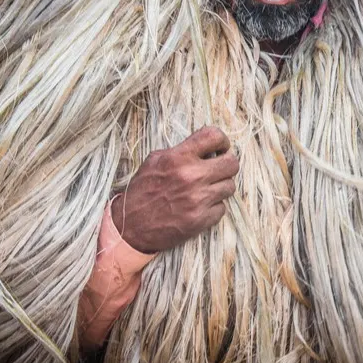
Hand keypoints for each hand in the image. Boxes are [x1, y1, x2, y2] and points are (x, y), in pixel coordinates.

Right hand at [111, 126, 238, 253]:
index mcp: (179, 157)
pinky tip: (201, 206)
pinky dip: (214, 207)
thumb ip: (180, 151)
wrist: (131, 226)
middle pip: (232, 163)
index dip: (222, 141)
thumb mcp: (155, 161)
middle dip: (227, 164)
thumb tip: (206, 147)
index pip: (214, 136)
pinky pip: (222, 208)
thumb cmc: (142, 191)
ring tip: (207, 189)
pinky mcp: (201, 220)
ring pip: (230, 186)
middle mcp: (191, 176)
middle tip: (218, 169)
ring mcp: (198, 199)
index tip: (220, 148)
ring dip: (220, 187)